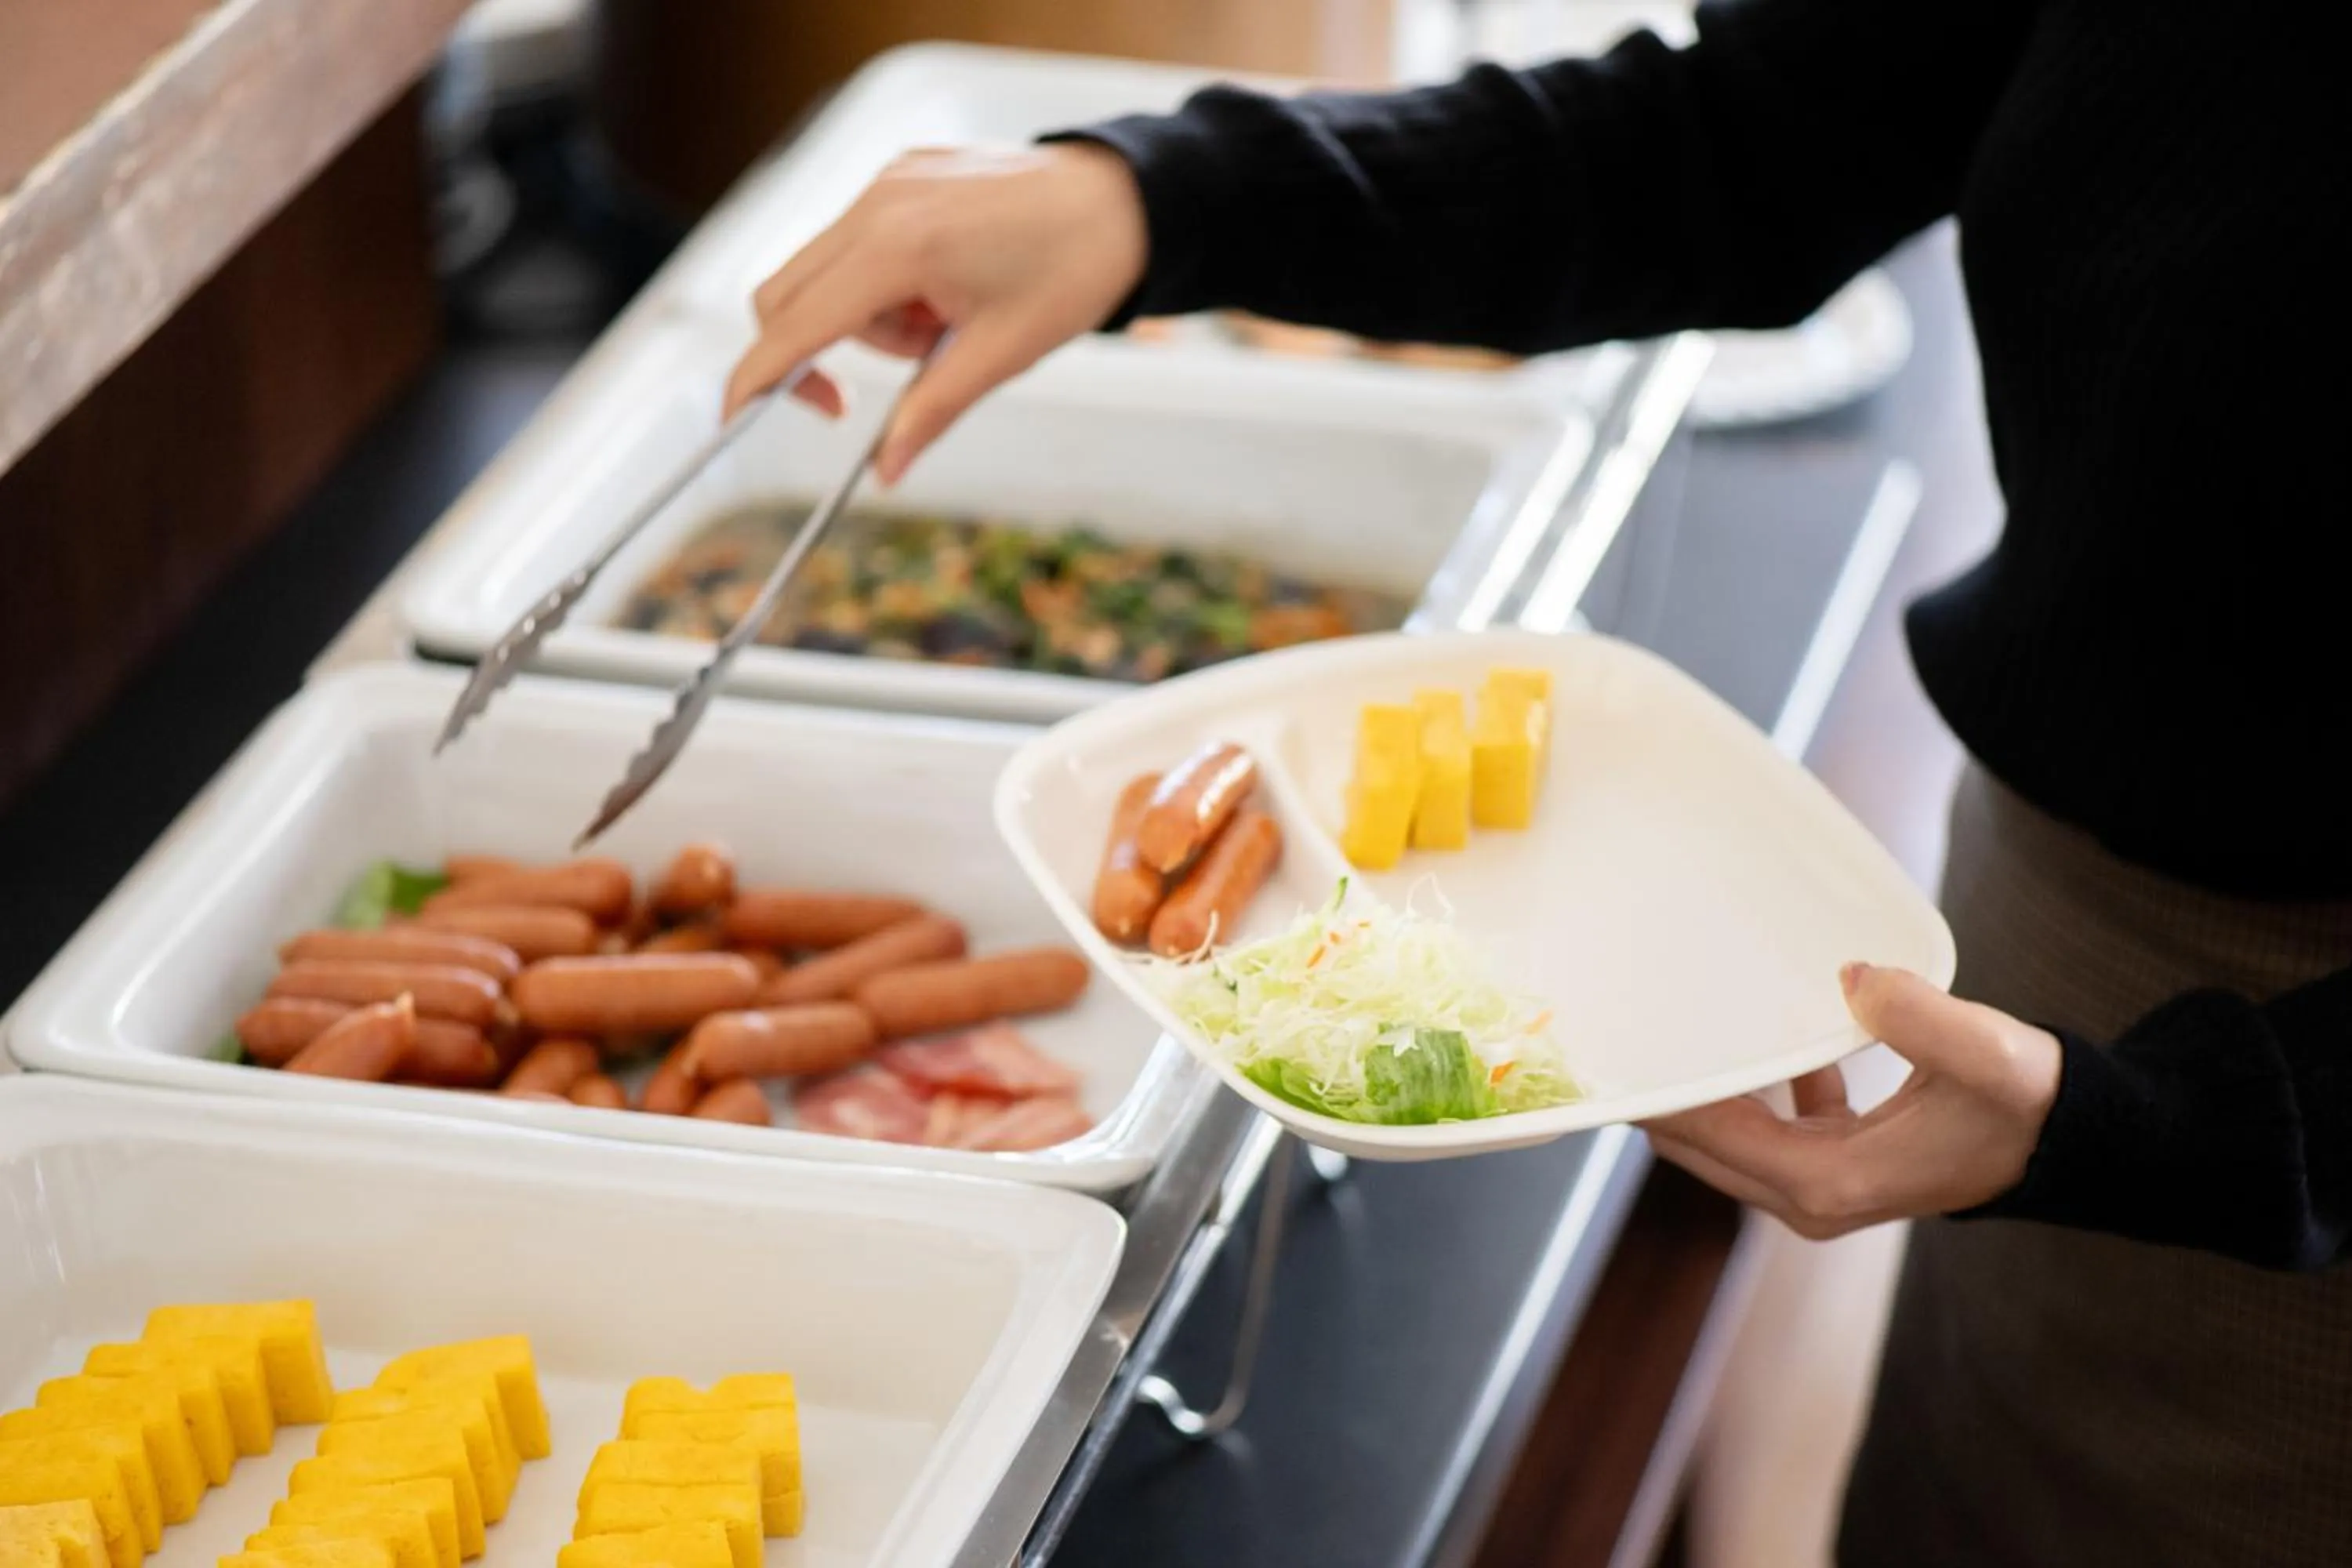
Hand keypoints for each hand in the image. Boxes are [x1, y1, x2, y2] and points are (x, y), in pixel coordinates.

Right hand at [723, 143, 1150, 484]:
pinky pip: (860, 243)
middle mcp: (877, 202)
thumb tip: (886, 472)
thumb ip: (929, 413)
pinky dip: (888, 283)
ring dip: (874, 320)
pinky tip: (951, 287)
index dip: (758, 377)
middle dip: (826, 350)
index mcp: (897, 246)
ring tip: (952, 321)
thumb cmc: (1074, 269)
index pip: (794, 323)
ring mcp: (887, 180)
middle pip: (788, 294)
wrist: (1124, 200)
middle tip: (910, 370)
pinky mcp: (902, 173)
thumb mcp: (1001, 354)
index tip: (734, 417)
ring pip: (827, 273)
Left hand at [1640, 962, 2061, 1239]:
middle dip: (1658, 1101)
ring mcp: (1822, 1185)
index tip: (1616, 1057)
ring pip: (1729, 1140)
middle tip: (1610, 1038)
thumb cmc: (2025, 1103)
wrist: (2066, 1141)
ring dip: (1699, 1093)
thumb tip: (1852, 979)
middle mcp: (1813, 1196)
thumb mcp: (1981, 1053)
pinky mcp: (1838, 1164)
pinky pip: (1766, 1127)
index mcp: (1829, 1180)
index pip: (1712, 1138)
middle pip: (1701, 1148)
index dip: (1661, 1099)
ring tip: (1663, 1035)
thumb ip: (1916, 1014)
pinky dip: (1749, 1091)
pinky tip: (1758, 1044)